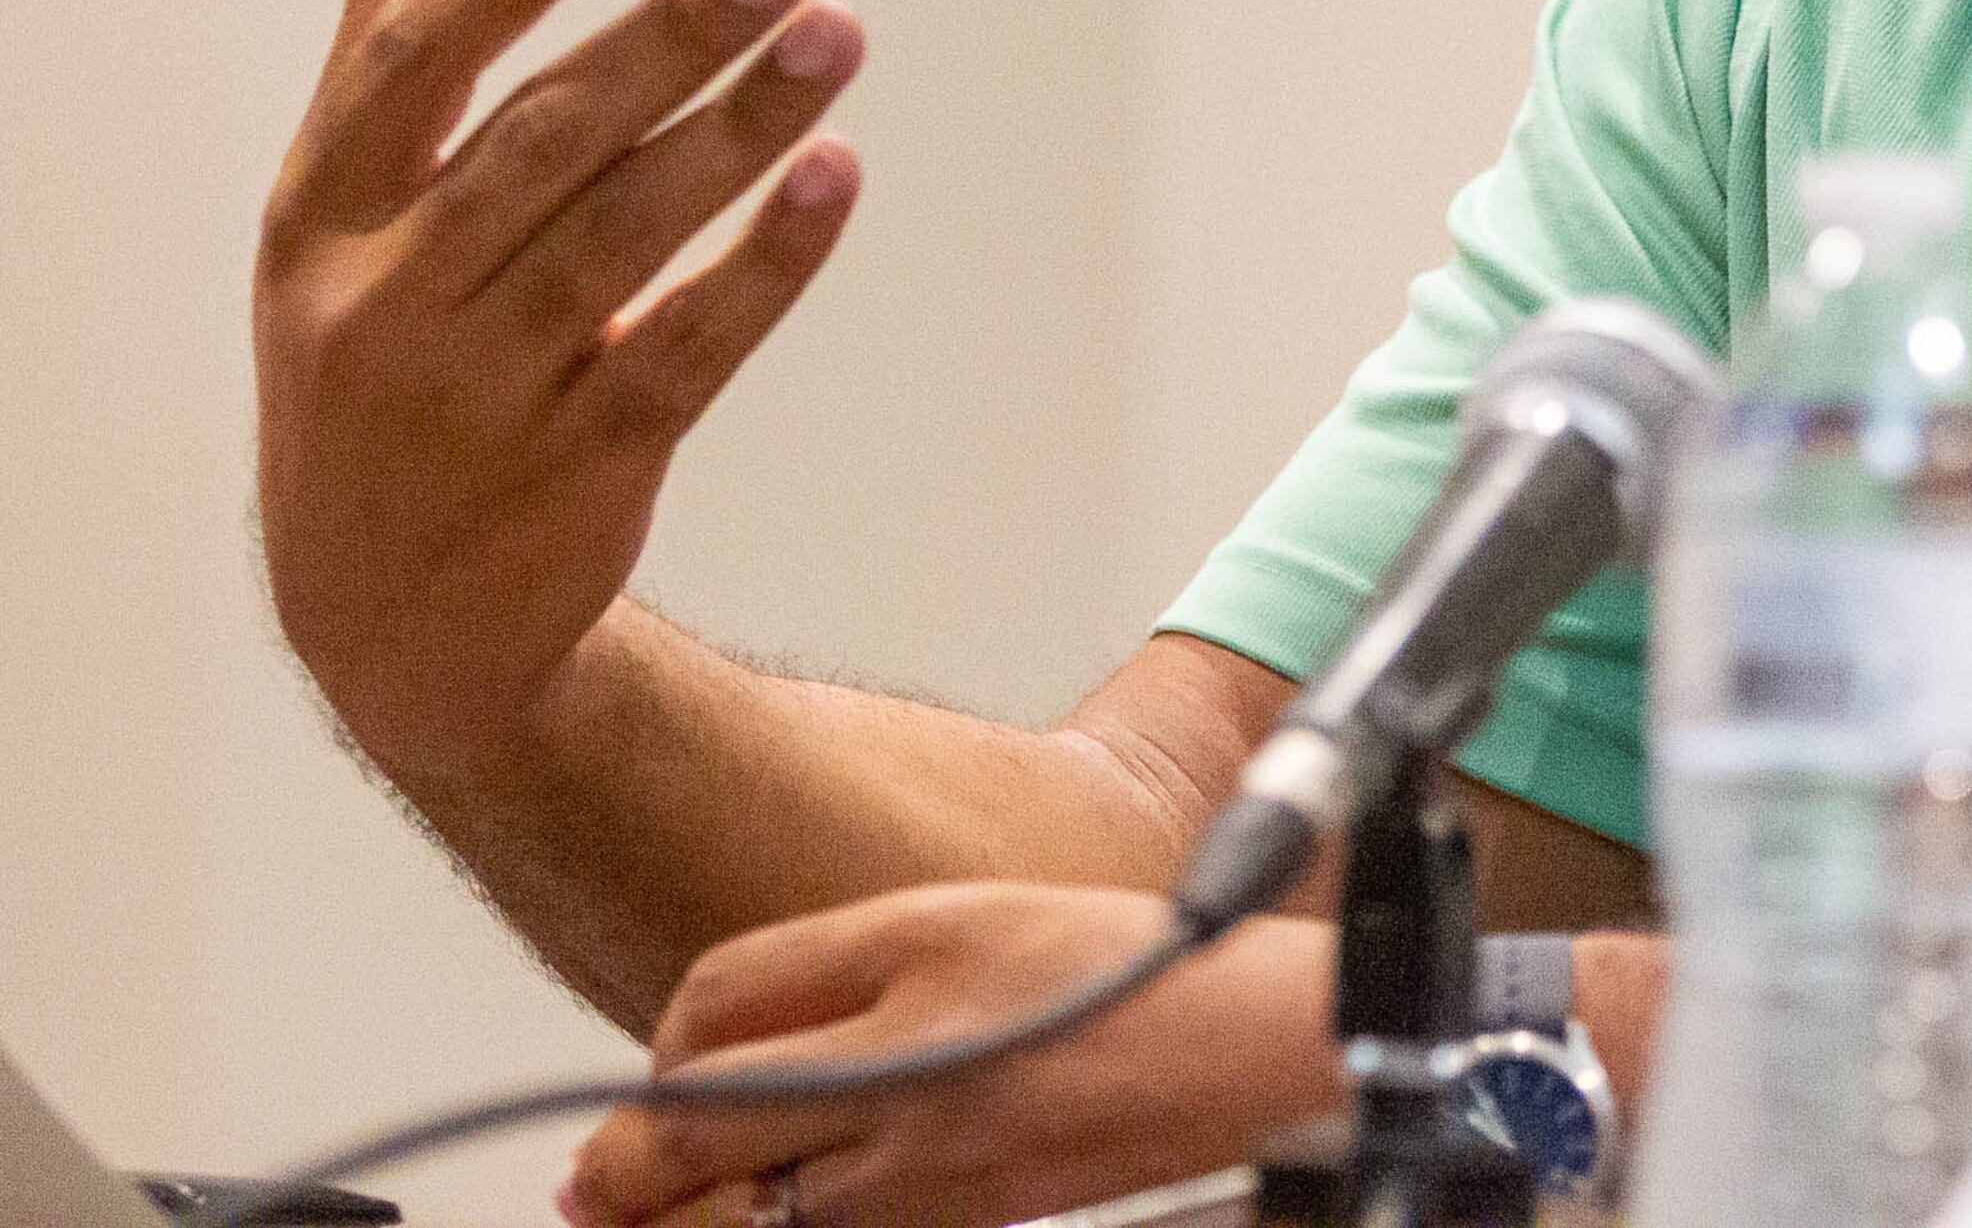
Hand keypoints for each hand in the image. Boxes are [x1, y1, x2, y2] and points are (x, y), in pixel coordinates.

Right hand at [255, 0, 867, 785]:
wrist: (386, 617)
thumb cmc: (375, 350)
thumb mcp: (340, 211)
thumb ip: (385, 32)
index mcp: (319, 220)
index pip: (410, 72)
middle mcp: (387, 303)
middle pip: (543, 143)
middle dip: (669, 39)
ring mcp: (482, 393)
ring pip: (625, 238)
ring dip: (742, 129)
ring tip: (838, 31)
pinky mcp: (583, 466)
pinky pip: (689, 347)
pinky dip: (768, 261)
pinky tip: (837, 175)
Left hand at [563, 886, 1332, 1227]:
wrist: (1240, 1053)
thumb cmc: (1120, 971)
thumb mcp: (967, 915)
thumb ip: (832, 962)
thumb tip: (690, 1036)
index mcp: (912, 954)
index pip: (714, 1002)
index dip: (664, 1038)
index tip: (661, 1059)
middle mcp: (905, 1066)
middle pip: (697, 1130)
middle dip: (622, 1164)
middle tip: (592, 1181)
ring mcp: (926, 1167)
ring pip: (741, 1217)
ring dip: (675, 1217)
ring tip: (644, 1214)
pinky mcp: (957, 1227)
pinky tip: (763, 1217)